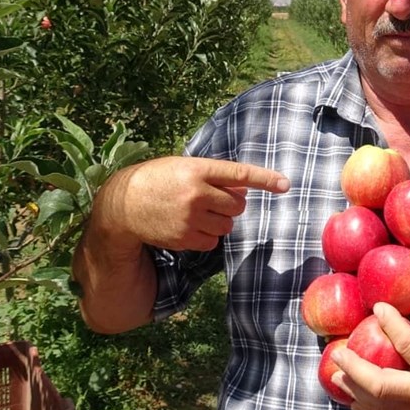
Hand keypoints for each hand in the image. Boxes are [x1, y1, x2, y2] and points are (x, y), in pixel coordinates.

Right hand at [96, 155, 289, 252]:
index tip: (285, 184)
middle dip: (229, 205)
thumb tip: (244, 192)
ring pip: (227, 226)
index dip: (264, 179)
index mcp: (197, 169)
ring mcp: (190, 217)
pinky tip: (187, 226)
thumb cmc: (159, 180)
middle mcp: (196, 193)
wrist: (124, 204)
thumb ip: (213, 176)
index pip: (238, 174)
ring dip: (218, 221)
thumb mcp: (184, 167)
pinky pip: (213, 242)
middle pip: (237, 206)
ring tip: (195, 212)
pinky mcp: (185, 238)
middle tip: (209, 199)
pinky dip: (206, 237)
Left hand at [331, 295, 409, 409]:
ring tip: (336, 373)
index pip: (409, 347)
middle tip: (338, 352)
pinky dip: (367, 406)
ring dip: (355, 389)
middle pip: (380, 386)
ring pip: (379, 406)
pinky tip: (354, 396)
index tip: (379, 307)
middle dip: (356, 368)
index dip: (391, 325)